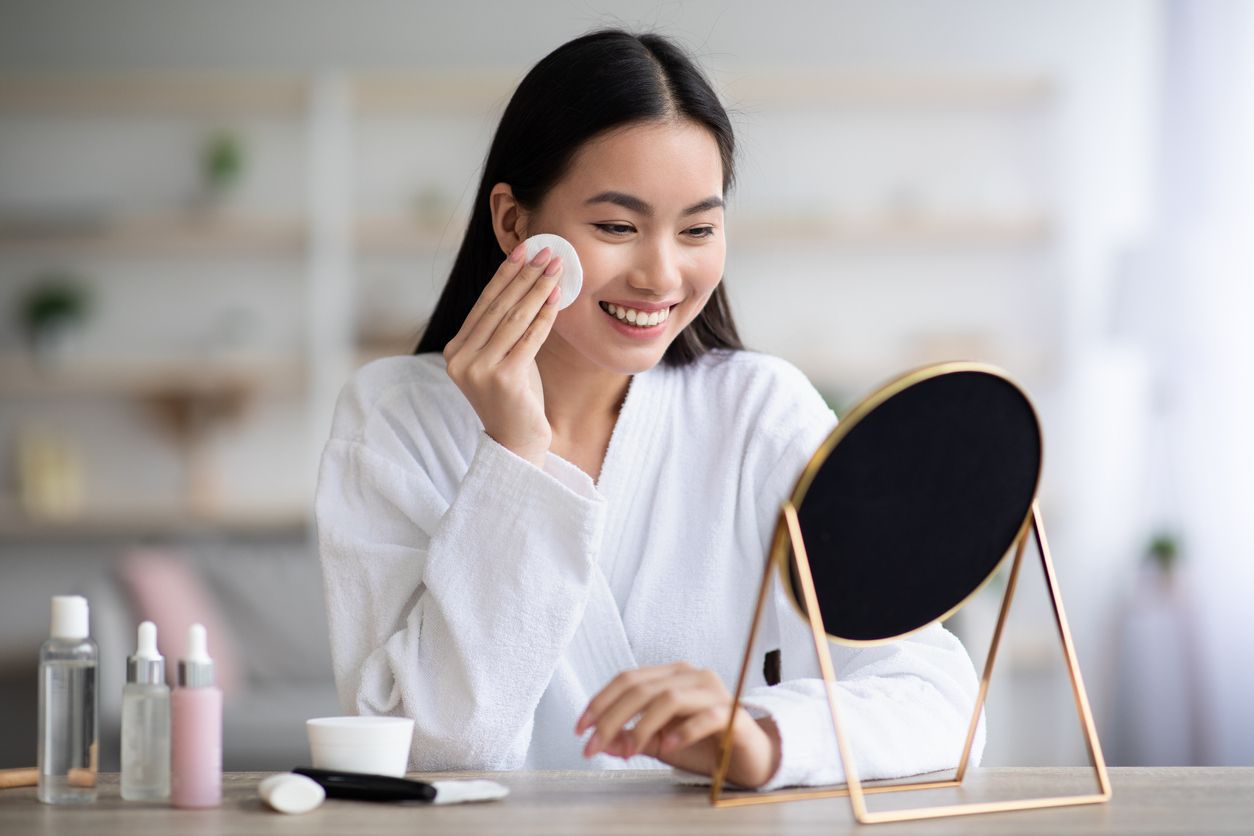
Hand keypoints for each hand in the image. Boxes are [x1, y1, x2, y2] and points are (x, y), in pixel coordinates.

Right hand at [443, 243, 562, 467]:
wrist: (516, 442)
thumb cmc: (515, 398)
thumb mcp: (503, 358)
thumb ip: (504, 328)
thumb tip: (527, 282)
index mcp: (454, 350)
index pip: (484, 304)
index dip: (506, 274)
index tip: (524, 250)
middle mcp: (460, 358)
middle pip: (498, 306)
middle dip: (525, 275)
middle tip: (547, 251)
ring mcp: (478, 369)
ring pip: (513, 318)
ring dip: (537, 289)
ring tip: (555, 268)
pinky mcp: (502, 379)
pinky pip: (528, 338)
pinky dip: (544, 315)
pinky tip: (557, 297)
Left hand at [575, 662, 781, 788]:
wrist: (748, 757)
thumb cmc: (702, 745)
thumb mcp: (660, 743)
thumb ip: (633, 739)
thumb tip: (602, 742)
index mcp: (671, 675)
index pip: (628, 679)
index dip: (600, 702)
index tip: (580, 728)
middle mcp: (692, 676)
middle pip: (641, 688)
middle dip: (611, 719)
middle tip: (593, 746)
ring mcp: (714, 692)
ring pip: (669, 698)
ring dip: (641, 727)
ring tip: (629, 751)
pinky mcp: (733, 714)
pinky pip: (705, 716)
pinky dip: (683, 731)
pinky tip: (669, 745)